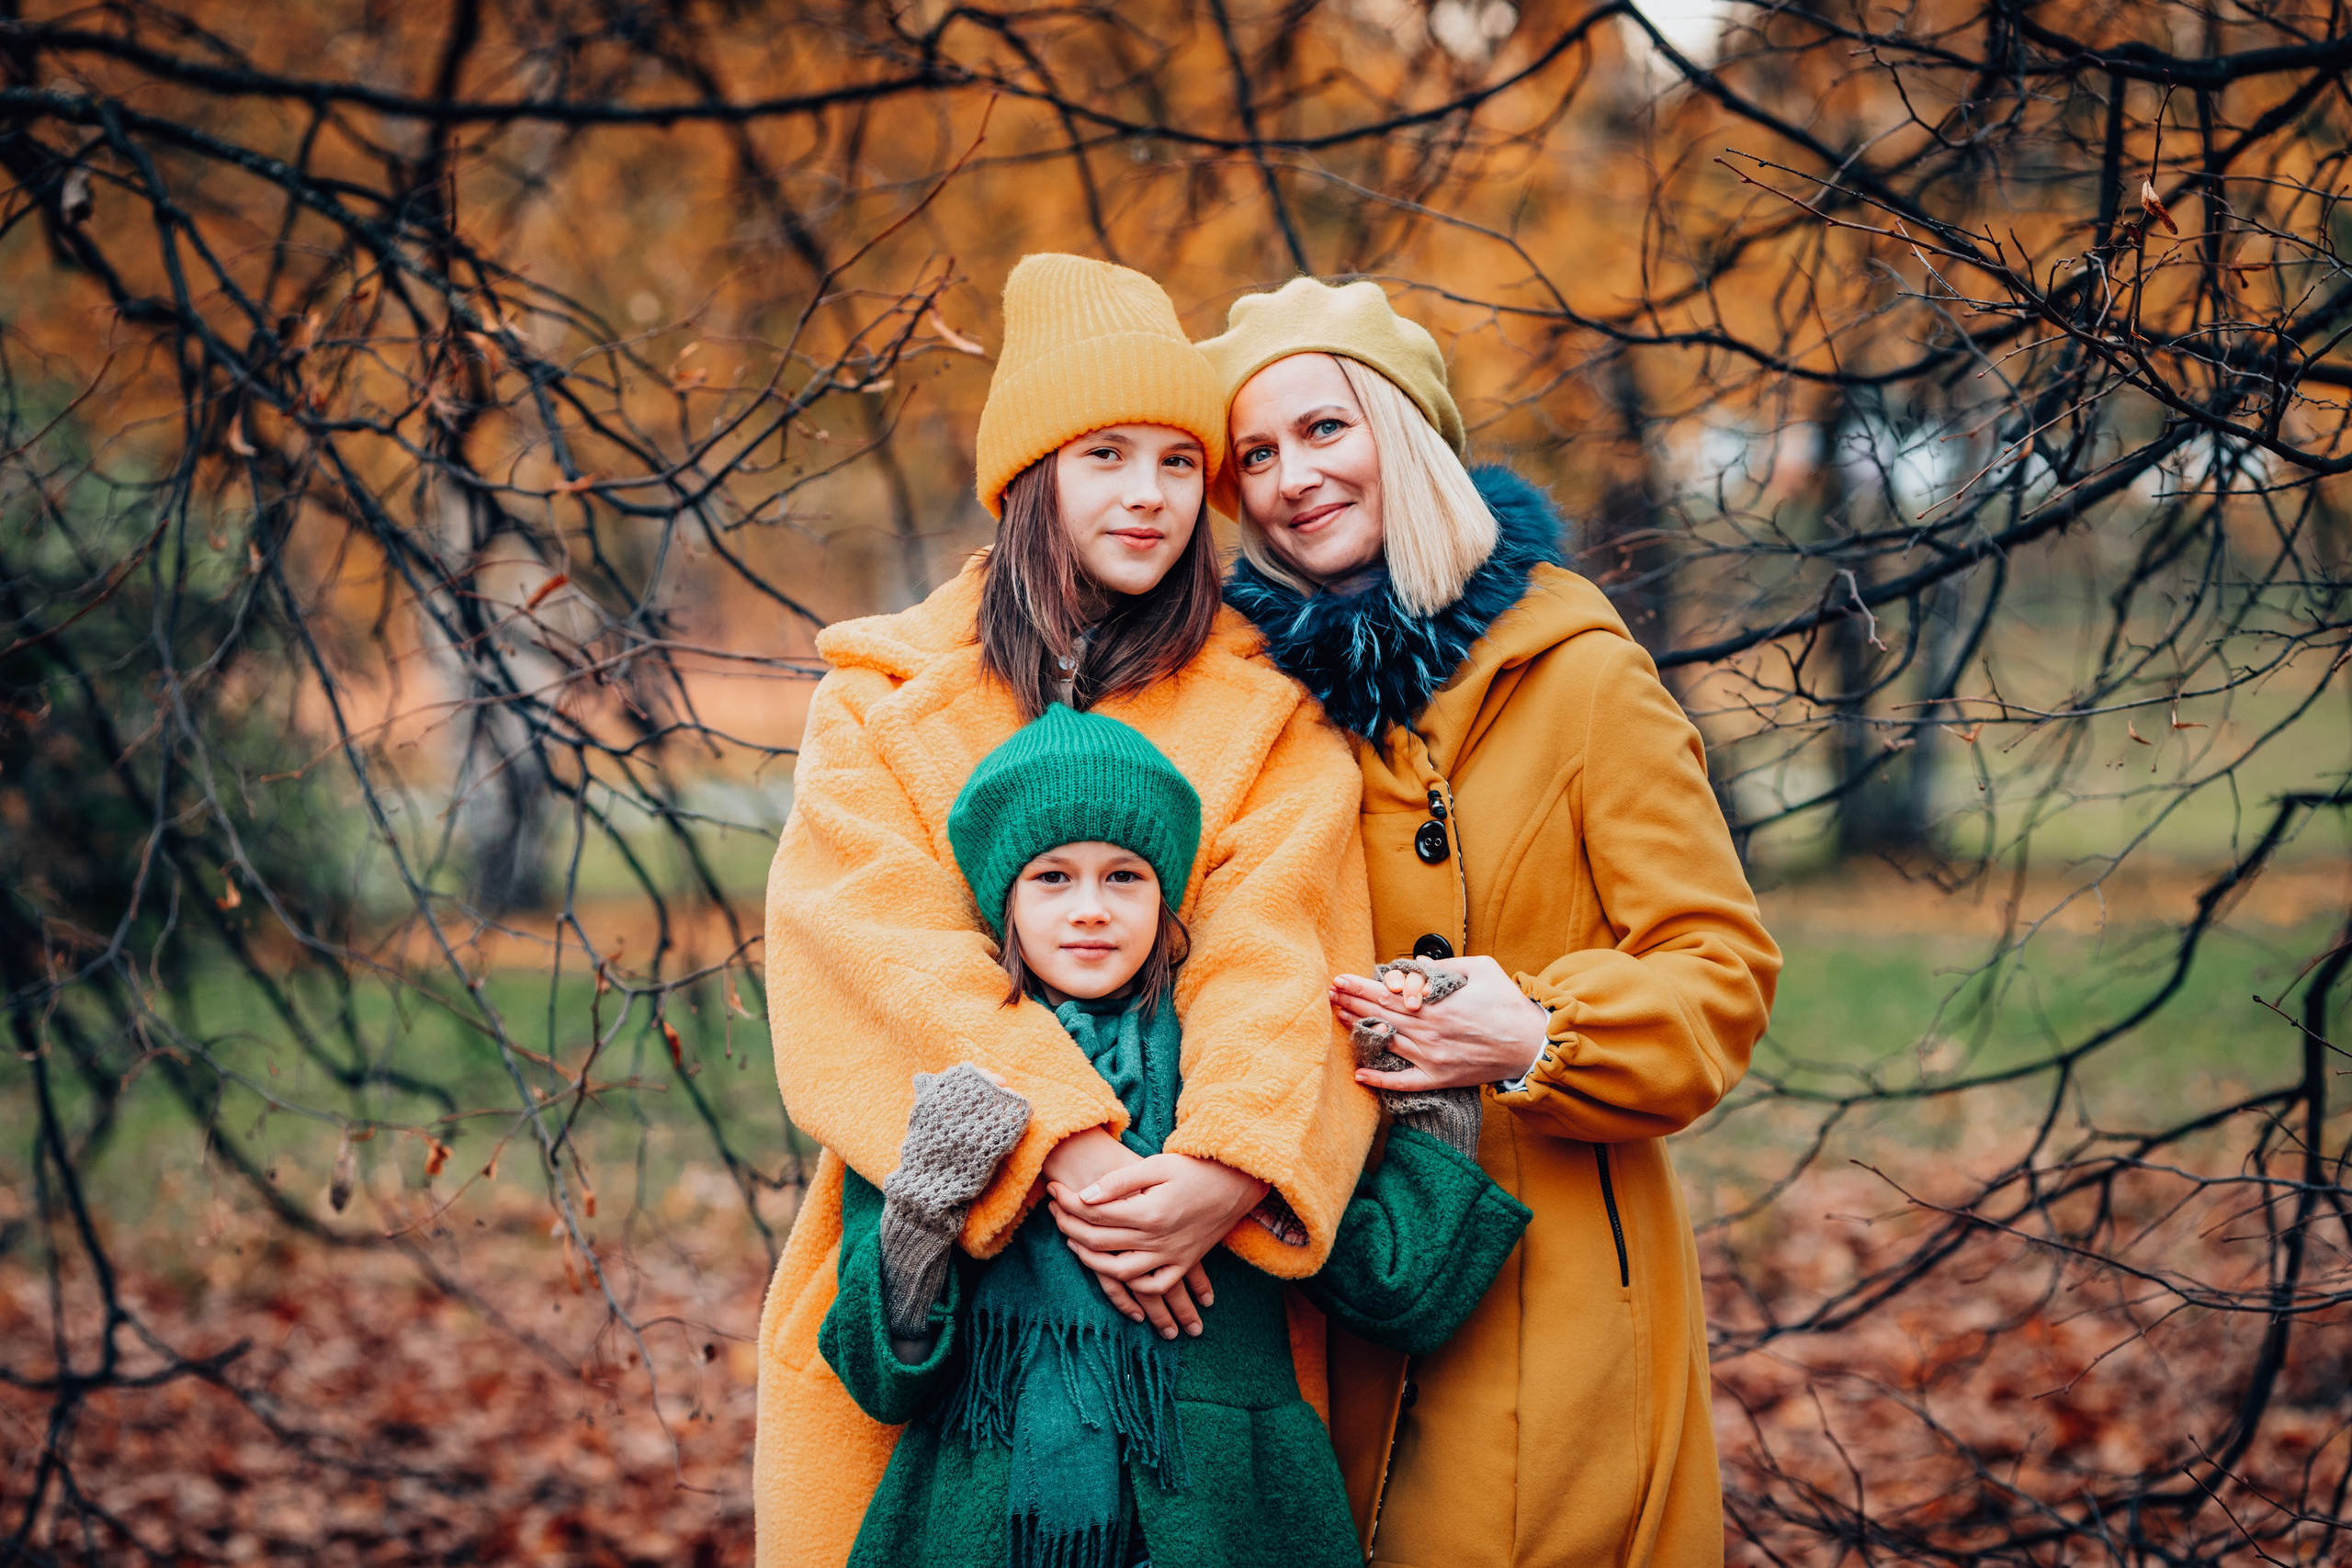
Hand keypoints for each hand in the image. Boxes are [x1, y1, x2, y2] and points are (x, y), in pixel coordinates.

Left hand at [1048, 1153, 1266, 1337]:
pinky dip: (1133, 1287)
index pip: (1094, 1213)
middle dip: (1069, 1227)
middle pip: (1100, 1242)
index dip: (1068, 1202)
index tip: (1054, 1189)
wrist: (1238, 1182)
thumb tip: (1084, 1195)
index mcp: (1148, 1211)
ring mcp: (1172, 1255)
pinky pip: (1154, 1285)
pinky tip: (1118, 1275)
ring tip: (1074, 1245)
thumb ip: (1120, 1181)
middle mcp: (1157, 1239)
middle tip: (1054, 1213)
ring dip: (1091, 1261)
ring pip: (1120, 1271)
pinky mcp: (1184, 1262)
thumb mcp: (1157, 1164)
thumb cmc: (1195, 1167)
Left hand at [1329, 954, 1548, 1091]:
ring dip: (1359, 1030)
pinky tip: (1359, 1074)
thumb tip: (1417, 962)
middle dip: (1352, 1003)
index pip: (1389, 994)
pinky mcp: (1439, 1078)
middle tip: (1329, 993)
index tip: (1340, 979)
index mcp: (1438, 1006)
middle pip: (1382, 1016)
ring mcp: (1432, 1058)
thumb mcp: (1483, 970)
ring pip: (1388, 1042)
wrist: (1531, 1045)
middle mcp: (1430, 1032)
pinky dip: (1381, 1079)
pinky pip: (1404, 1081)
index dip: (1362, 986)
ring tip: (1338, 1017)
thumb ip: (1447, 964)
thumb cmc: (1509, 1005)